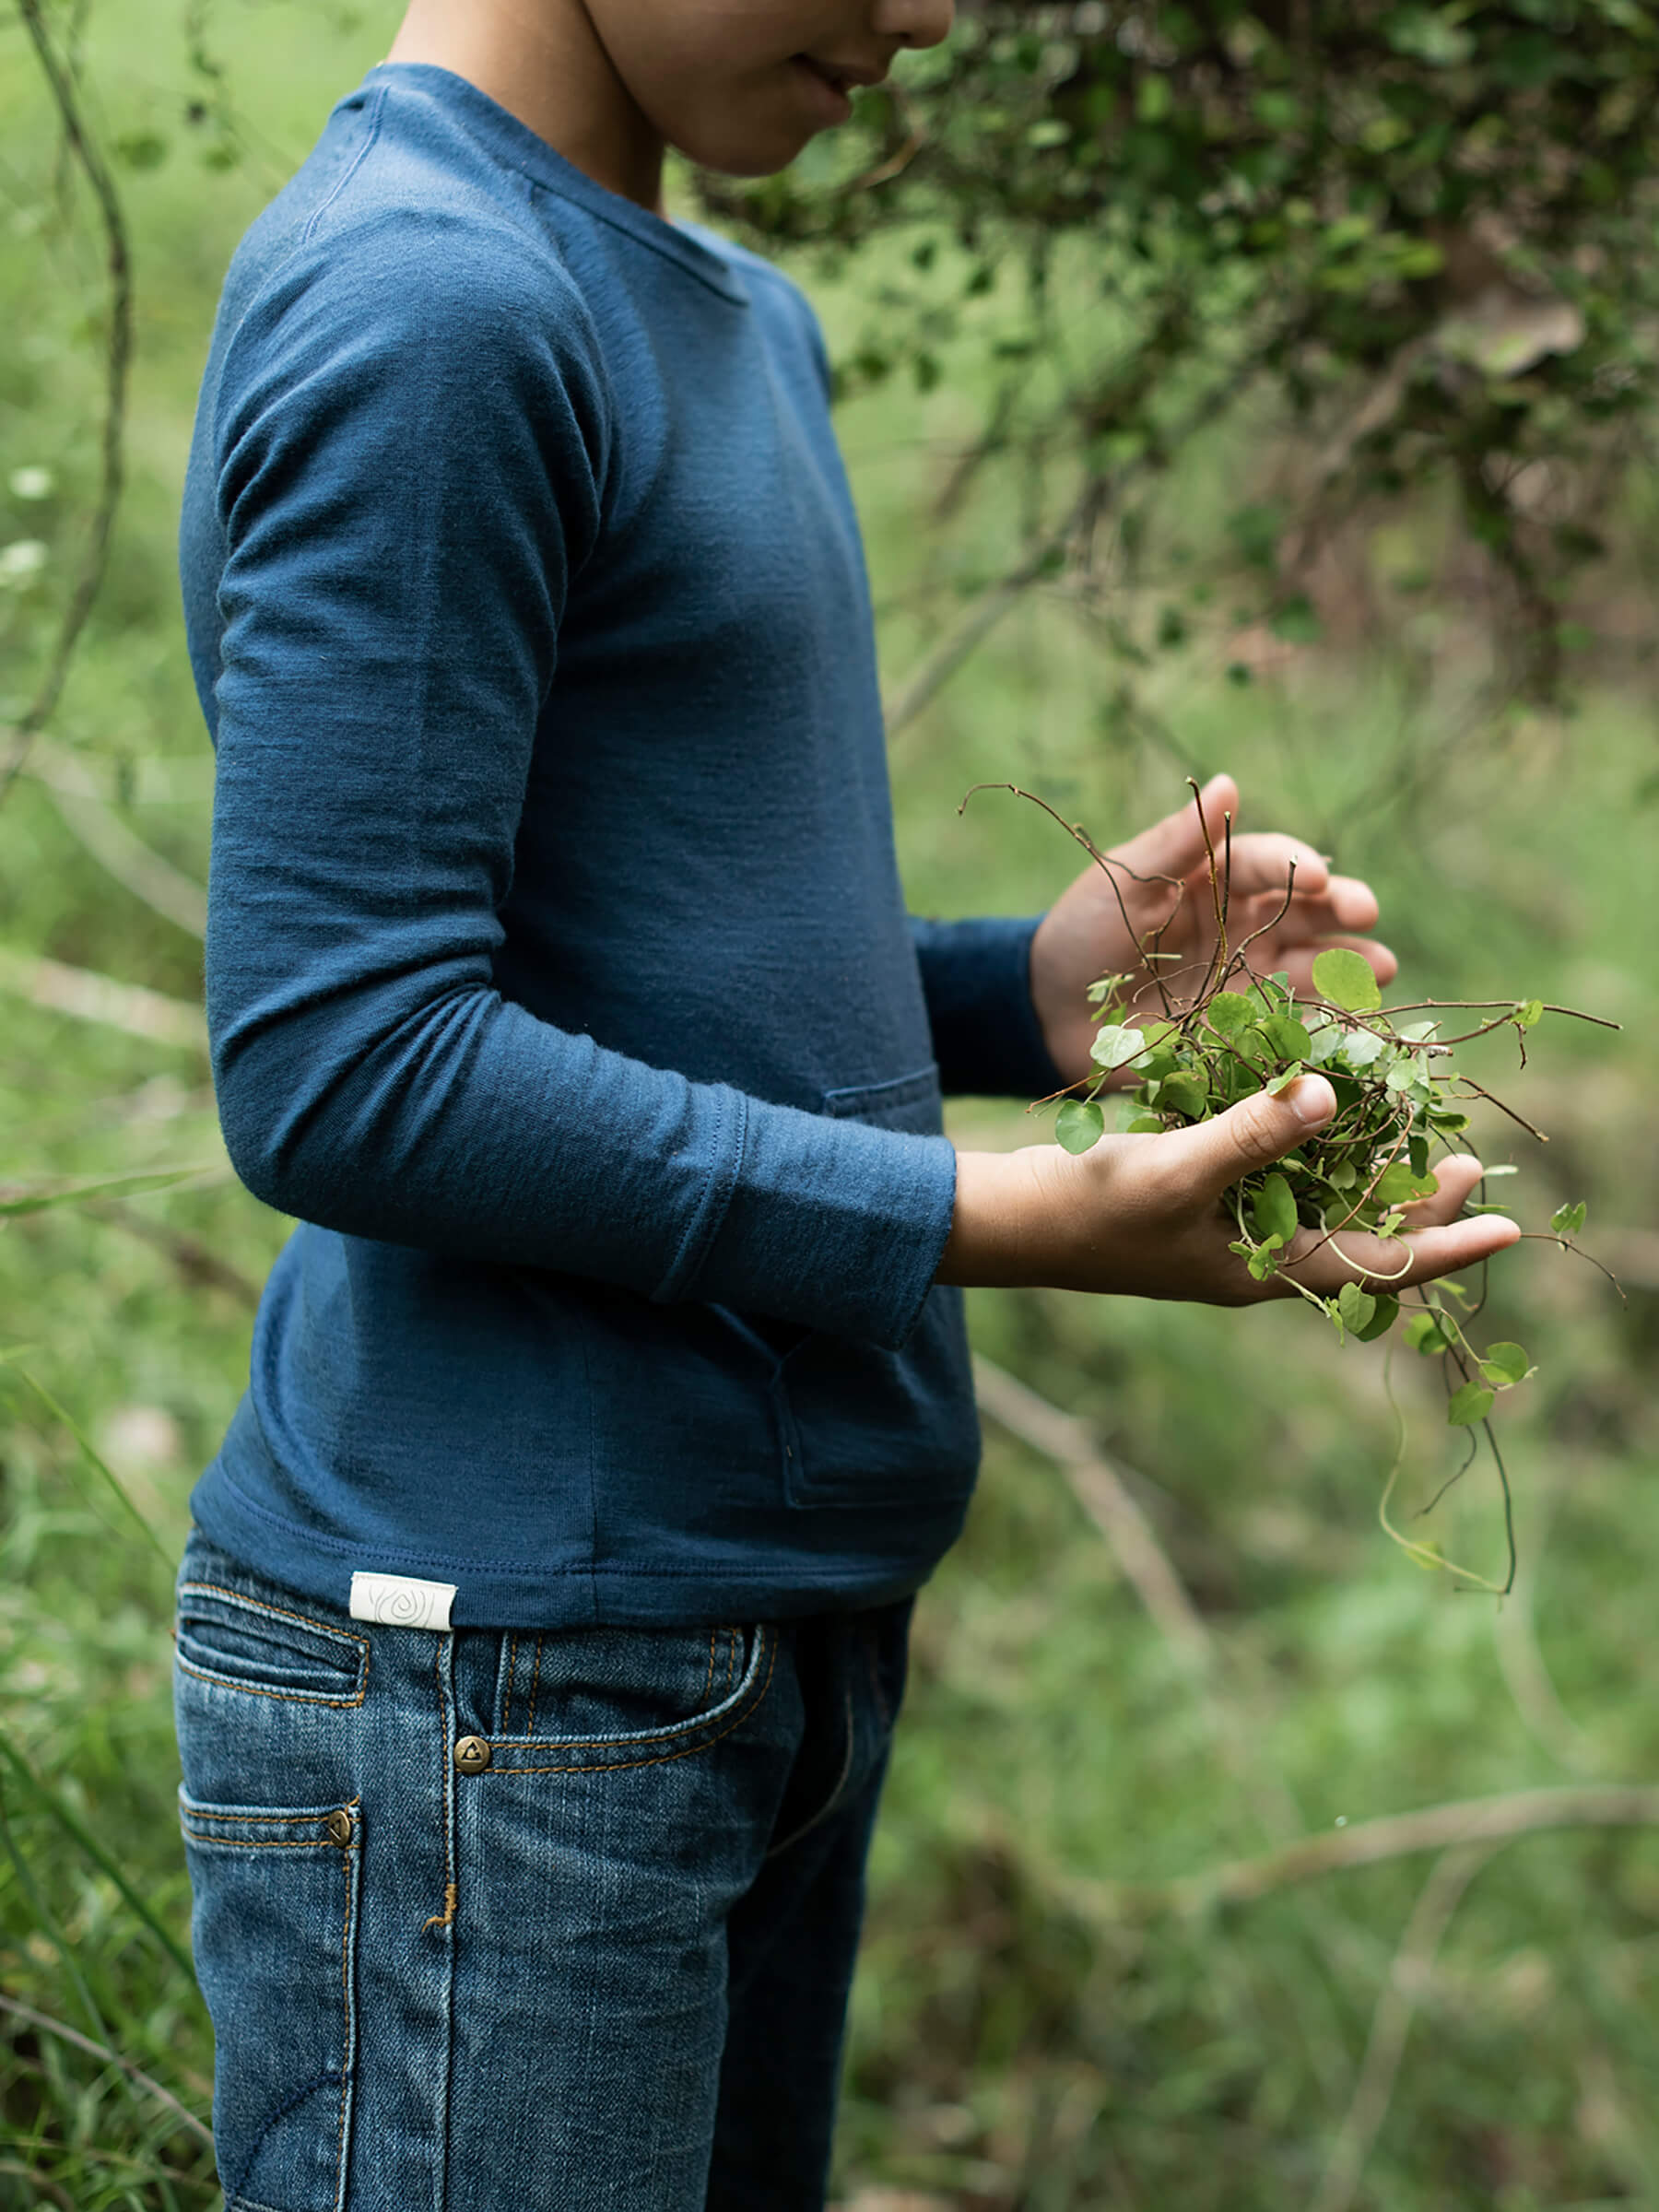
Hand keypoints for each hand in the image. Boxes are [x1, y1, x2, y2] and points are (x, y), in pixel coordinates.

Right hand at [938, 1074, 1519, 1301]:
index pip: (1379, 1266)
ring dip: (1369, 1173)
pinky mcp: (1202, 1202)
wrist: (1008, 1223)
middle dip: (1417, 1203)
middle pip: (1362, 1237)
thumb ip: (1255, 1132)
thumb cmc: (1088, 1208)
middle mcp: (1258, 1256)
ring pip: (1325, 1208)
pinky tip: (1322, 1108)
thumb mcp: (1175, 1167)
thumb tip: (1337, 1093)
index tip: (1508, 1224)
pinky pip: (1281, 1183)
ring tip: (1413, 1131)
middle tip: (1466, 1159)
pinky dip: (1314, 1152)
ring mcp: (1230, 1232)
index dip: (1446, 1244)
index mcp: (1264, 1268)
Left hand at [1028, 771, 1394, 1086]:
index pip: (1270, 862)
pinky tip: (1355, 1018)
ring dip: (1348, 964)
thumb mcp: (1126, 880)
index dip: (1299, 867)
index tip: (1323, 877)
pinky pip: (1291, 1019)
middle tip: (1367, 914)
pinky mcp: (1243, 1025)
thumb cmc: (1085, 930)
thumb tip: (1228, 782)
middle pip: (1306, 911)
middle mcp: (1245, 922)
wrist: (1050, 1007)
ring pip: (1310, 964)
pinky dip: (1325, 1018)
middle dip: (1341, 911)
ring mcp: (1248, 975)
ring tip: (1381, 969)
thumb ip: (1178, 839)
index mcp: (1218, 876)